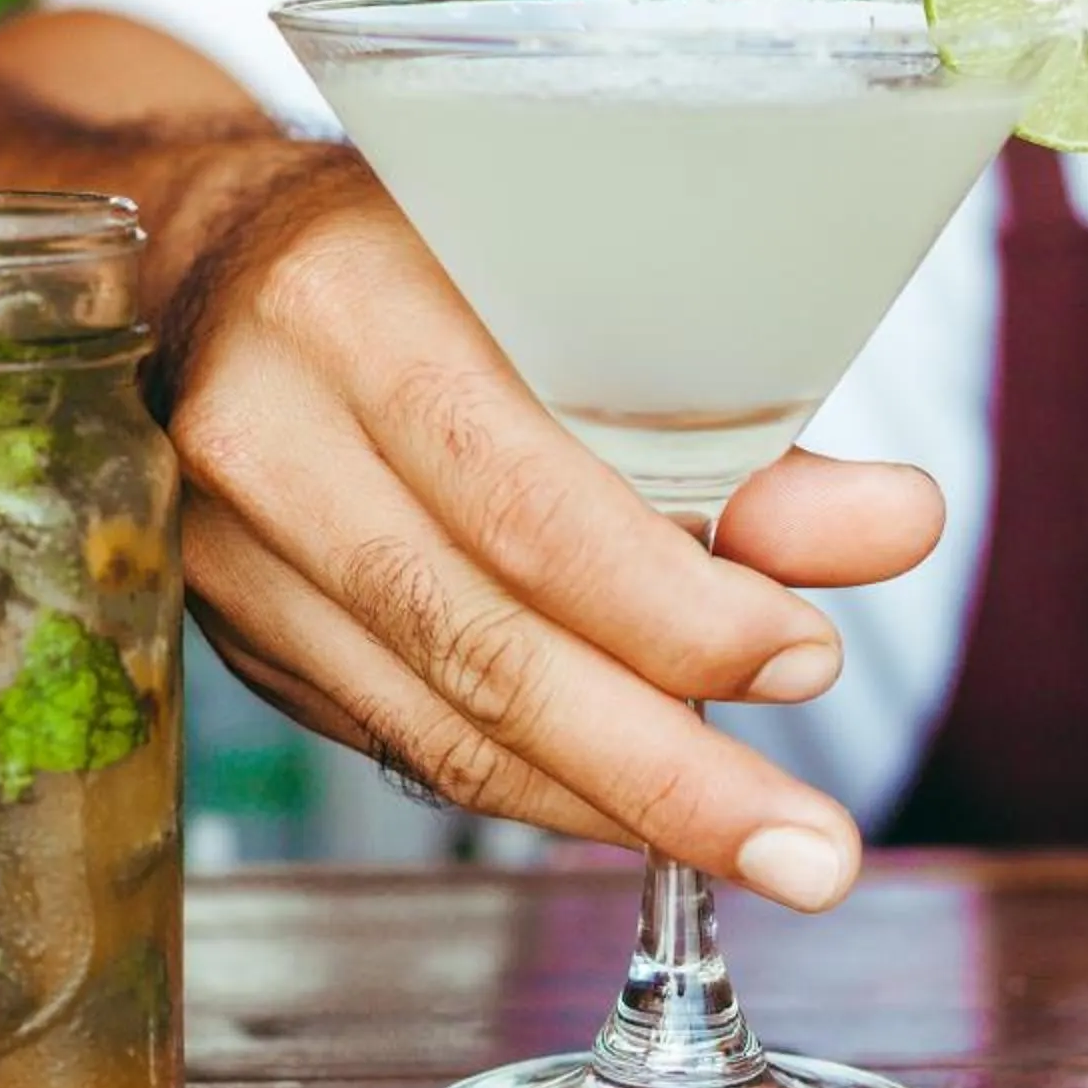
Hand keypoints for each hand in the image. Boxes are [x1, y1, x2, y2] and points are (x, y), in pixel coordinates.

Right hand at [161, 167, 946, 910]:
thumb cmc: (412, 240)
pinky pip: (398, 735)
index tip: (802, 655)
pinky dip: (530, 780)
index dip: (669, 605)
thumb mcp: (565, 272)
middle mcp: (265, 435)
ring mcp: (227, 551)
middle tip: (811, 848)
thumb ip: (724, 410)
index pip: (519, 497)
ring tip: (760, 847)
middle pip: (478, 641)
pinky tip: (631, 802)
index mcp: (351, 305)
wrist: (190, 257)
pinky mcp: (233, 630)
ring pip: (434, 719)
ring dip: (611, 799)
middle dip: (664, 767)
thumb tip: (896, 526)